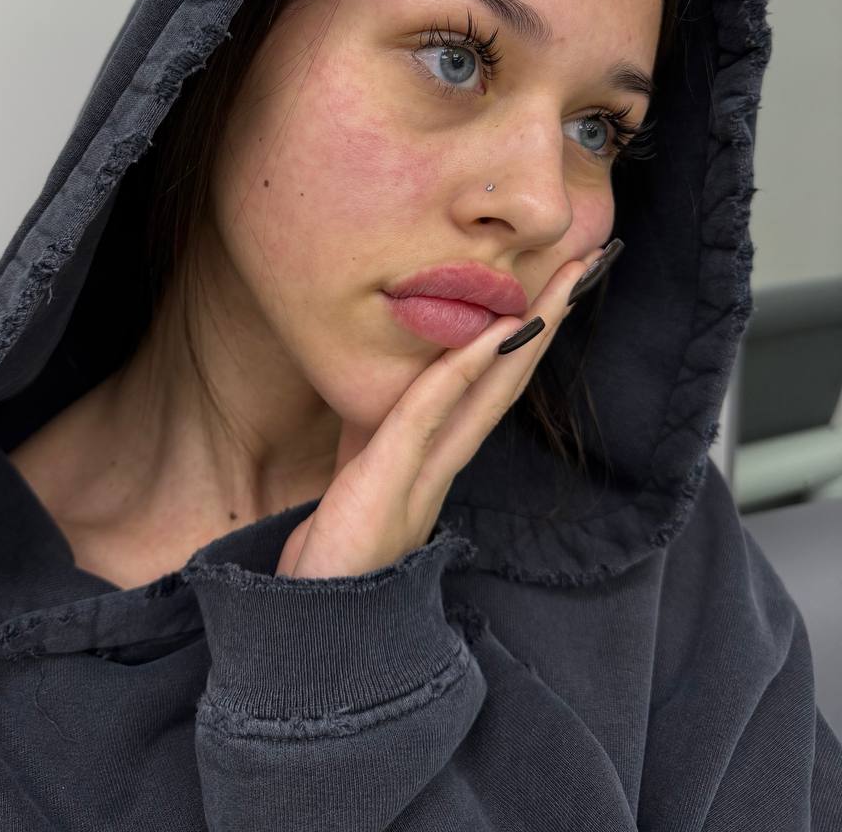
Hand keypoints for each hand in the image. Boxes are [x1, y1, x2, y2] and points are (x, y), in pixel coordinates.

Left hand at [274, 247, 607, 578]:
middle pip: (509, 381)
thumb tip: (384, 393)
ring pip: (490, 390)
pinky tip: (496, 332)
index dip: (523, 340)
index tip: (549, 292)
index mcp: (435, 461)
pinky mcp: (393, 480)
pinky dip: (468, 367)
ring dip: (530, 331)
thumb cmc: (332, 557)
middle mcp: (443, 464)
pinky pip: (435, 412)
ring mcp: (426, 472)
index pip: (489, 389)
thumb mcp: (357, 477)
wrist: (313, 631)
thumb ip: (378, 438)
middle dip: (549, 322)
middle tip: (587, 267)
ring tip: (564, 283)